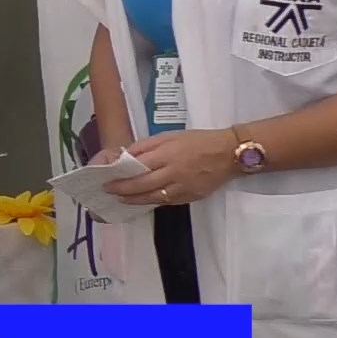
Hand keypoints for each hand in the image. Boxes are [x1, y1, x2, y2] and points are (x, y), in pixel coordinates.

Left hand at [104, 129, 237, 205]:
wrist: (229, 154)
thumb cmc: (199, 141)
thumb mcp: (170, 136)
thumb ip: (147, 146)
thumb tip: (126, 155)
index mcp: (167, 155)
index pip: (138, 168)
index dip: (121, 175)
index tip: (107, 178)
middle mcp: (173, 173)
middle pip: (143, 185)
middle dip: (123, 190)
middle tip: (108, 191)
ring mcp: (183, 187)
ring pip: (154, 197)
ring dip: (135, 200)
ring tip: (122, 199)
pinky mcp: (191, 197)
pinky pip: (168, 202)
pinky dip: (153, 202)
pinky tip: (143, 200)